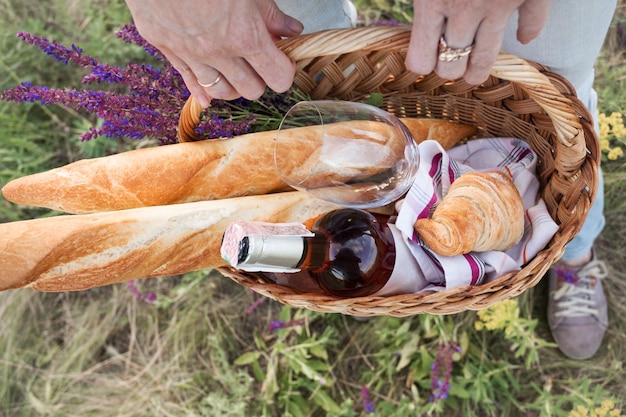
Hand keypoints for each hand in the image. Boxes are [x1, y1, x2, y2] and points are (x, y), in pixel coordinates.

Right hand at [124, 0, 303, 106]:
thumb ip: (270, 13)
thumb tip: (291, 30)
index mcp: (245, 35)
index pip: (278, 77)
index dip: (283, 72)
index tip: (282, 62)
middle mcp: (218, 52)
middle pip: (251, 89)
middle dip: (260, 79)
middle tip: (258, 63)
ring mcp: (190, 53)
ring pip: (221, 92)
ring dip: (233, 85)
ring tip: (235, 72)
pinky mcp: (166, 47)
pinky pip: (188, 81)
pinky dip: (201, 91)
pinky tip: (207, 96)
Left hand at [406, 0, 551, 83]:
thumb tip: (417, 15)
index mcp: (432, 0)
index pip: (421, 59)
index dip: (420, 62)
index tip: (422, 62)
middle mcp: (466, 10)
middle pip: (452, 65)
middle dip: (448, 69)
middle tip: (448, 69)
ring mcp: (501, 5)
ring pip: (487, 57)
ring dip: (478, 70)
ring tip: (474, 75)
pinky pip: (533, 23)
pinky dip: (530, 31)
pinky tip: (525, 36)